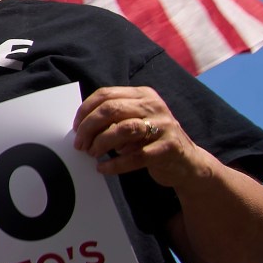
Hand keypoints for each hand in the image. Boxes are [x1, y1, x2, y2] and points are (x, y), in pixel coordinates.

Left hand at [74, 87, 204, 181]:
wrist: (188, 163)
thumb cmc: (152, 141)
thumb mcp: (134, 121)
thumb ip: (113, 119)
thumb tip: (80, 126)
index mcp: (143, 95)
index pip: (106, 94)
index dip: (85, 110)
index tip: (75, 127)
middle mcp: (154, 106)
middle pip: (111, 110)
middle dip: (89, 127)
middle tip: (80, 144)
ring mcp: (164, 126)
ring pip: (124, 129)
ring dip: (101, 143)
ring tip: (92, 154)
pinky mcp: (169, 148)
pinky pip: (136, 156)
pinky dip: (115, 163)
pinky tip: (103, 168)